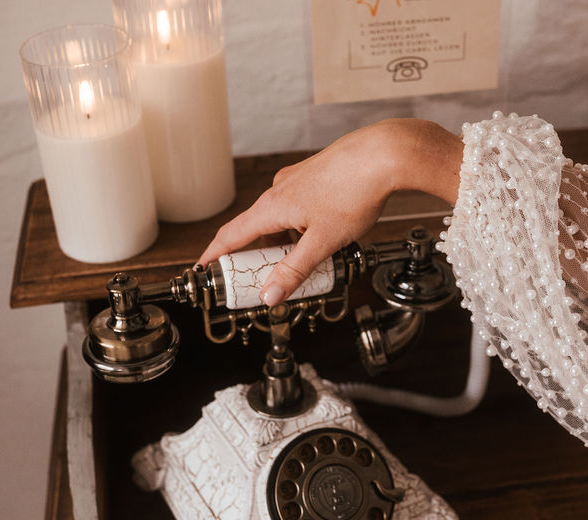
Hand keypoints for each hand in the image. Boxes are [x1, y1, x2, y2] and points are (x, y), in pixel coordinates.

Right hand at [197, 118, 463, 305]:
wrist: (384, 155)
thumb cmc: (355, 192)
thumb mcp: (323, 242)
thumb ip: (294, 270)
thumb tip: (270, 295)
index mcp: (272, 207)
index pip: (231, 236)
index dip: (215, 256)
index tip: (203, 269)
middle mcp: (279, 191)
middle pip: (255, 229)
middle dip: (255, 257)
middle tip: (258, 280)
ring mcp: (298, 181)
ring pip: (280, 219)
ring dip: (283, 244)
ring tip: (300, 266)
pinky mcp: (316, 177)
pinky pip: (298, 209)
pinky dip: (299, 228)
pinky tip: (322, 238)